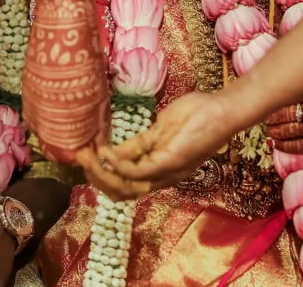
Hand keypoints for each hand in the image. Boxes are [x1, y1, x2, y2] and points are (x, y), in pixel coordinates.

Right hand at [78, 92, 234, 200]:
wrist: (223, 109)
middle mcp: (162, 177)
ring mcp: (166, 172)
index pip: (124, 185)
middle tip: (79, 158)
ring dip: (101, 173)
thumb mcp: (159, 130)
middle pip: (121, 192)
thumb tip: (111, 150)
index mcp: (160, 171)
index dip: (100, 175)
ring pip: (126, 187)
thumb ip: (138, 144)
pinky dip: (117, 164)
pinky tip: (105, 152)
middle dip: (95, 177)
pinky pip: (138, 172)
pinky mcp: (170, 162)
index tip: (83, 158)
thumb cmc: (196, 114)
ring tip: (86, 155)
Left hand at [264, 79, 302, 154]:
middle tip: (264, 115)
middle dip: (270, 116)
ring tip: (268, 128)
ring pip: (290, 131)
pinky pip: (299, 147)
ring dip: (274, 131)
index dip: (272, 97)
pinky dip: (283, 146)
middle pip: (286, 114)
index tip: (263, 97)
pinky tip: (274, 143)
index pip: (288, 94)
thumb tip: (274, 74)